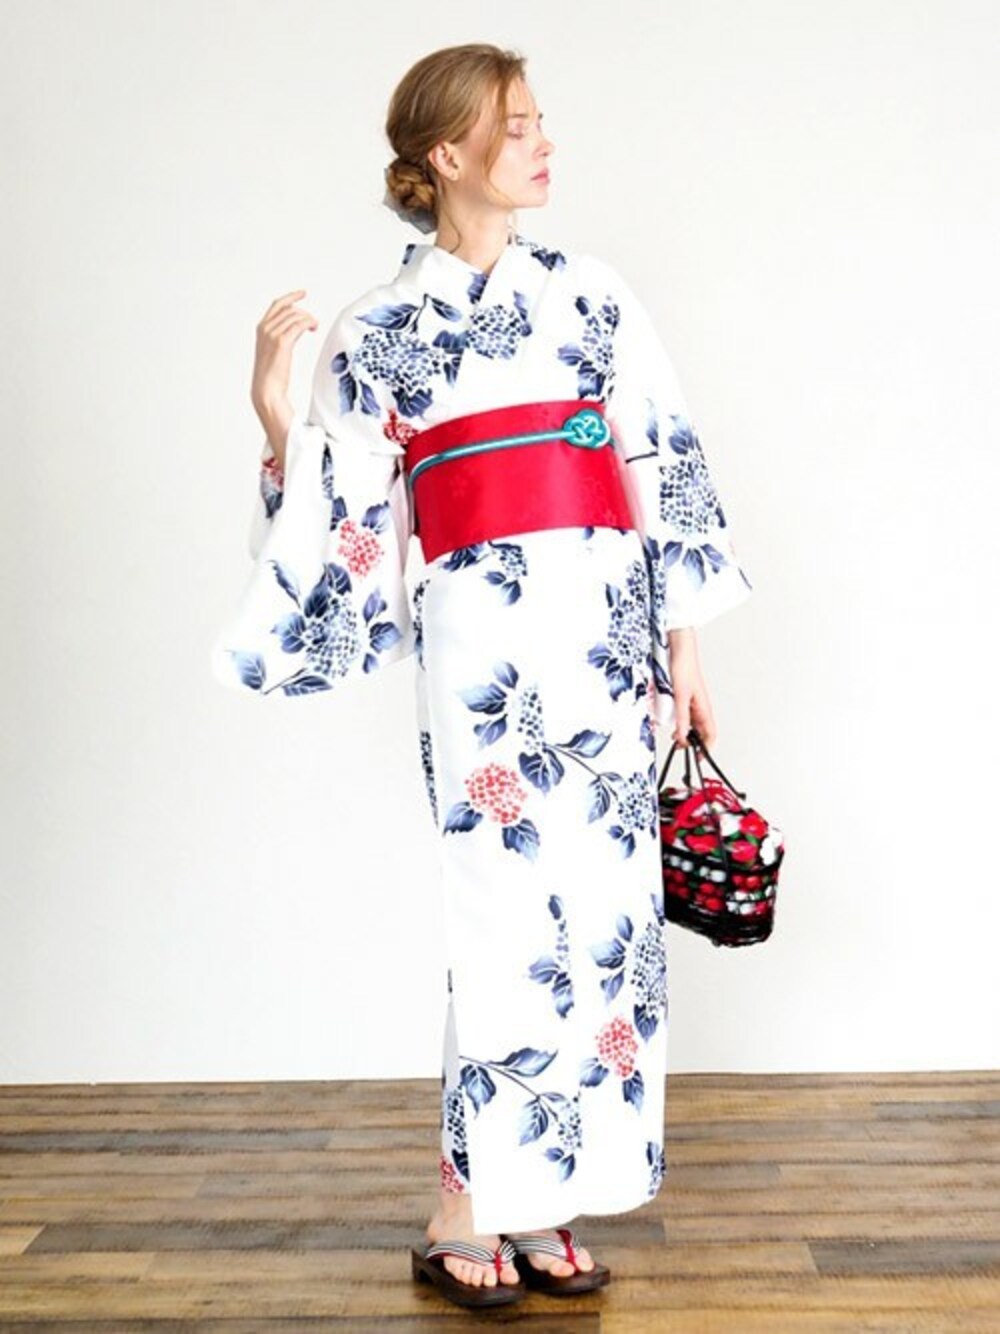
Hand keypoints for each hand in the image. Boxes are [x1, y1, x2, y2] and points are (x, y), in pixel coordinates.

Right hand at [250, 288, 317, 425]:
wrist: (266, 389)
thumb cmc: (272, 375)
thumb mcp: (274, 350)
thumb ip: (282, 336)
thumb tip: (297, 327)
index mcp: (261, 328)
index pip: (277, 305)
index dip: (291, 297)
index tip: (303, 293)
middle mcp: (265, 328)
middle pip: (289, 309)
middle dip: (304, 313)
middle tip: (313, 323)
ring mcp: (272, 334)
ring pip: (295, 316)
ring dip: (308, 319)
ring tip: (315, 327)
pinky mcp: (282, 342)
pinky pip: (299, 324)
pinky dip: (309, 322)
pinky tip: (314, 327)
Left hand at [667, 629, 716, 748]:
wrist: (680, 651)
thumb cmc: (684, 669)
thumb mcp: (680, 697)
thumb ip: (682, 718)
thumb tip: (682, 738)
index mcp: (704, 709)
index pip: (710, 735)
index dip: (706, 749)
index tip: (697, 758)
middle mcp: (701, 708)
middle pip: (701, 732)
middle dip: (692, 742)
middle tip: (679, 747)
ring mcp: (693, 703)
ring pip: (692, 724)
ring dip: (684, 732)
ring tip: (674, 737)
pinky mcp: (684, 697)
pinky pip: (684, 714)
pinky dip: (679, 721)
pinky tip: (670, 722)